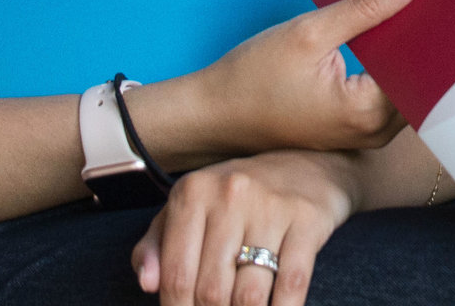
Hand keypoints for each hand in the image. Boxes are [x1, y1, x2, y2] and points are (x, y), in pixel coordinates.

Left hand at [132, 150, 357, 305]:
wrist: (305, 162)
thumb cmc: (236, 195)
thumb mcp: (189, 207)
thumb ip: (157, 245)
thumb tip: (147, 284)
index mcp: (192, 193)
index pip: (176, 276)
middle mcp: (230, 194)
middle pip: (211, 292)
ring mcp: (271, 207)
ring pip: (249, 295)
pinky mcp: (307, 220)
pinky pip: (291, 284)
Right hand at [186, 0, 421, 157]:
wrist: (213, 114)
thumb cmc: (253, 77)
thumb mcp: (310, 32)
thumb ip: (367, 7)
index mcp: (368, 114)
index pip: (425, 67)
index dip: (436, 29)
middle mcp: (374, 133)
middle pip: (420, 80)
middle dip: (426, 38)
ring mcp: (364, 135)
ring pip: (405, 88)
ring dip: (408, 51)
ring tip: (415, 5)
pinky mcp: (352, 129)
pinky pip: (386, 94)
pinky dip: (391, 65)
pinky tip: (388, 31)